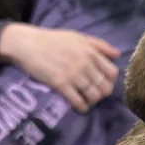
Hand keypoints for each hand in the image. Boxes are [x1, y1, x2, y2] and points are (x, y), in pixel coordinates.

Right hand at [0, 24, 120, 112]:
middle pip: (104, 87)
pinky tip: (78, 106)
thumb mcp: (77, 37)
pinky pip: (78, 102)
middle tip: (92, 95)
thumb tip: (117, 54)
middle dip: (101, 94)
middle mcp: (85, 63)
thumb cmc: (52, 40)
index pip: (112, 73)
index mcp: (90, 51)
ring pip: (93, 96)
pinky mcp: (60, 84)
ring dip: (91, 102)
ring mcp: (73, 74)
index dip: (109, 82)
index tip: (101, 84)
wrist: (26, 43)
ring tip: (85, 100)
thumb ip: (99, 45)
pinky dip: (81, 107)